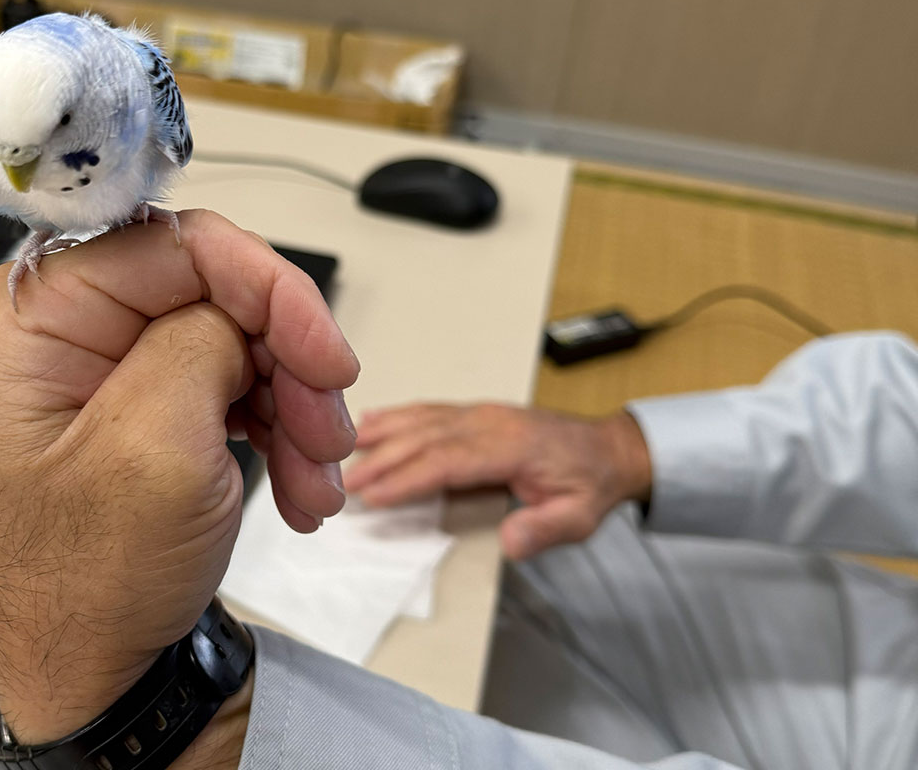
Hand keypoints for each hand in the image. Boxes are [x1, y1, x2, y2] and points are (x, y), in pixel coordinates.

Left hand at [0, 210, 358, 754]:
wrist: (97, 676)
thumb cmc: (83, 587)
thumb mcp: (149, 454)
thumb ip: (198, 346)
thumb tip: (244, 310)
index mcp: (41, 316)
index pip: (177, 243)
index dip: (267, 289)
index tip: (324, 355)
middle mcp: (78, 327)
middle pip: (222, 291)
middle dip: (291, 364)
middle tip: (329, 434)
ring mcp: (122, 366)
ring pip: (247, 340)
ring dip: (299, 409)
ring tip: (316, 483)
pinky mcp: (159, 403)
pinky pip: (244, 386)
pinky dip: (285, 433)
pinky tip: (301, 488)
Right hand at [343, 403, 650, 559]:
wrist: (609, 449)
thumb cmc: (589, 482)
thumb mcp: (579, 517)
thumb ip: (544, 530)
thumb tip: (512, 542)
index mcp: (511, 446)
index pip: (448, 462)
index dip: (407, 479)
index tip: (375, 495)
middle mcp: (491, 423)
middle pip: (425, 438)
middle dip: (381, 459)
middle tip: (345, 481)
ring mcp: (481, 413)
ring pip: (422, 420)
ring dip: (381, 433)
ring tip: (344, 447)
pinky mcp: (476, 413)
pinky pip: (429, 411)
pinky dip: (397, 415)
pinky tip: (372, 419)